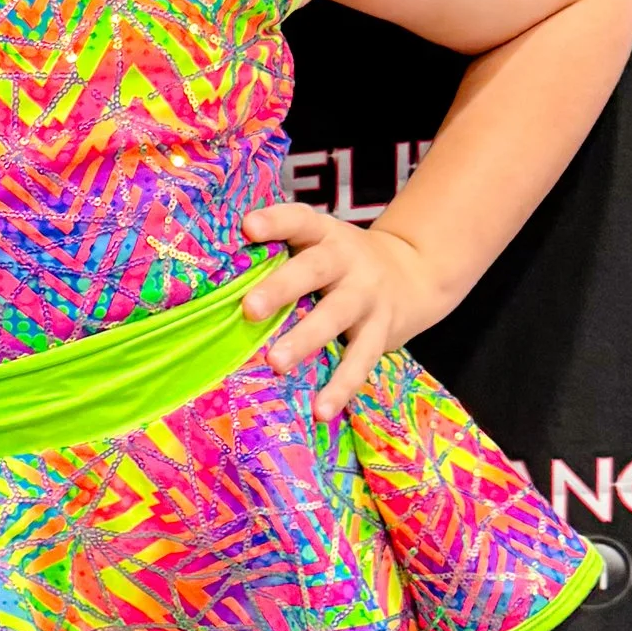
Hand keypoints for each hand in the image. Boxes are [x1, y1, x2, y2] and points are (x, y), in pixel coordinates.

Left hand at [239, 205, 458, 426]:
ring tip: (276, 364)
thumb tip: (216, 276)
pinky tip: (321, 411)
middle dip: (281, 288)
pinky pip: (360, 360)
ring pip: (335, 317)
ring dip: (306, 340)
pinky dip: (341, 387)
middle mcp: (348, 260)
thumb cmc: (342, 262)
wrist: (415, 273)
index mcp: (325, 234)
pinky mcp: (381, 331)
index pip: (300, 220)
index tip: (249, 228)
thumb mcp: (321, 243)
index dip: (275, 222)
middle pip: (314, 269)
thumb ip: (281, 252)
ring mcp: (367, 296)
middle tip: (249, 309)